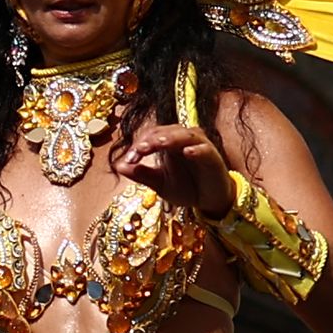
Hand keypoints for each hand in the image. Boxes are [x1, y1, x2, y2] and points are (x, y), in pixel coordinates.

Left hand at [112, 121, 234, 218]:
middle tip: (139, 151)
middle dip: (150, 140)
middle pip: (166, 131)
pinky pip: (205, 149)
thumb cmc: (186, 187)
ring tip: (159, 143)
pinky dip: (197, 149)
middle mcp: (183, 140)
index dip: (139, 144)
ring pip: (185, 135)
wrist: (209, 201)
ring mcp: (200, 146)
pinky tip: (187, 152)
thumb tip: (119, 166)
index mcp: (168, 143)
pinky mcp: (213, 157)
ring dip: (171, 138)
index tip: (128, 159)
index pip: (151, 135)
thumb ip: (141, 174)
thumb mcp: (160, 184)